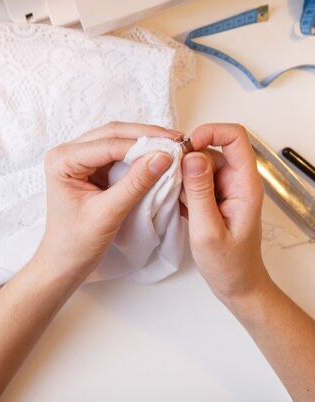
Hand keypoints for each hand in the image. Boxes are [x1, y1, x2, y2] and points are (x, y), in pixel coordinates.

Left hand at [36, 122, 178, 282]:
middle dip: (146, 136)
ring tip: (172, 145)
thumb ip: (135, 184)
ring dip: (144, 141)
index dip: (142, 144)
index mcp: (62, 160)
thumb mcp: (108, 214)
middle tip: (176, 140)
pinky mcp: (92, 167)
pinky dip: (139, 154)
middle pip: (112, 134)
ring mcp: (80, 158)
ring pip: (117, 139)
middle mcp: (68, 153)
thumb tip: (163, 157)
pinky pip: (118, 153)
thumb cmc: (76, 243)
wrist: (64, 263)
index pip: (108, 144)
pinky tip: (158, 155)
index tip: (172, 149)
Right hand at [180, 123, 269, 307]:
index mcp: (244, 184)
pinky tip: (178, 205)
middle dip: (187, 160)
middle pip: (211, 149)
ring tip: (176, 200)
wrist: (238, 285)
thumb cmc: (229, 264)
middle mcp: (237, 181)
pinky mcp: (214, 195)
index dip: (210, 132)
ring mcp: (225, 187)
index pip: (235, 137)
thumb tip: (191, 157)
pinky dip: (182, 187)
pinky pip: (195, 178)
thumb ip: (199, 191)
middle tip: (171, 181)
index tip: (186, 147)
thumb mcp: (208, 230)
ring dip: (182, 176)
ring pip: (198, 164)